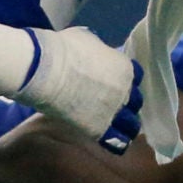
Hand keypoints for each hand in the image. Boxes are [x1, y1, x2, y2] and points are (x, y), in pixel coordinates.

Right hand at [21, 27, 143, 150]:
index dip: (127, 81)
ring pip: (132, 125)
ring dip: (125, 125)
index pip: (137, 77)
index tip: (116, 83)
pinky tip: (110, 142)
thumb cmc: (63, 50)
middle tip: (113, 105)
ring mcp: (114, 112)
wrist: (44, 70)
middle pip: (135, 101)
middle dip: (127, 103)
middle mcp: (125, 91)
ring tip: (114, 126)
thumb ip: (98, 49)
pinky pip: (117, 142)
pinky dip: (116, 143)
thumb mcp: (87, 39)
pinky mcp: (99, 129)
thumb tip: (94, 50)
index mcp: (125, 68)